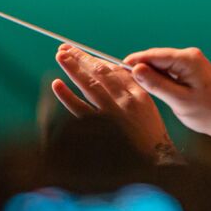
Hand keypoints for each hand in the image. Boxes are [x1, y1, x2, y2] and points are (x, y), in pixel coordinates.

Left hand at [52, 45, 177, 162]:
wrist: (154, 161)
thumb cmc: (148, 134)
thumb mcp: (147, 108)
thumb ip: (130, 90)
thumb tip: (109, 70)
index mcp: (139, 95)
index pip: (115, 70)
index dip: (95, 58)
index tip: (81, 52)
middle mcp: (125, 102)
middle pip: (100, 73)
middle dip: (82, 58)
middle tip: (65, 49)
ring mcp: (111, 114)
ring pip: (89, 85)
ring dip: (73, 68)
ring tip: (60, 55)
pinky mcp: (99, 129)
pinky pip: (79, 109)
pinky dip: (67, 96)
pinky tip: (57, 84)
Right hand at [123, 46, 210, 137]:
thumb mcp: (180, 101)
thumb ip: (157, 85)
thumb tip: (136, 70)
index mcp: (187, 59)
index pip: (151, 56)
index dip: (132, 63)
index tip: (115, 72)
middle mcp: (189, 56)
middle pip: (154, 59)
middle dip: (140, 70)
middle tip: (123, 85)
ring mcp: (191, 63)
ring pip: (160, 66)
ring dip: (150, 76)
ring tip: (137, 91)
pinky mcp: (191, 71)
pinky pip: (169, 72)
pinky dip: (159, 80)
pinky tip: (153, 91)